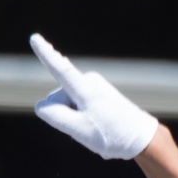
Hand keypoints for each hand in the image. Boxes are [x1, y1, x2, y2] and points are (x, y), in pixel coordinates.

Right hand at [30, 33, 157, 160]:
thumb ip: (55, 116)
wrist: (142, 140)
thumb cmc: (113, 135)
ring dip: (76, 121)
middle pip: (58, 100)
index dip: (46, 55)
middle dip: (66, 117)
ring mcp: (93, 87)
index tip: (35, 38)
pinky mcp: (97, 94)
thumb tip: (42, 106)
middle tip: (91, 130)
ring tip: (98, 130)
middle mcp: (88, 82)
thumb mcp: (80, 130)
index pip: (60, 70)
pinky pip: (77, 109)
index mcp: (85, 89)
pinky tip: (100, 129)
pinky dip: (83, 122)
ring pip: (67, 106)